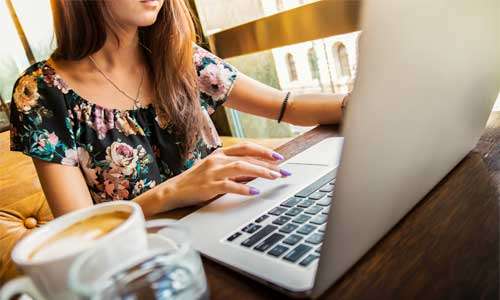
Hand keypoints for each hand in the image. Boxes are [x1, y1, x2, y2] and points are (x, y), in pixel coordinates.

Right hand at [162, 142, 290, 208]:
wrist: (173, 191)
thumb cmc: (196, 181)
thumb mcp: (214, 170)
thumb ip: (232, 168)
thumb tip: (256, 171)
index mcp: (219, 154)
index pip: (245, 147)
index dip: (263, 151)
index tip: (278, 157)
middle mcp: (217, 160)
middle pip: (247, 157)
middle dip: (268, 163)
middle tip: (284, 170)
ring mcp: (213, 172)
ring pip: (241, 167)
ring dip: (260, 172)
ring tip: (274, 177)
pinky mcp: (209, 186)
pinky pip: (230, 185)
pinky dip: (244, 188)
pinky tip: (254, 192)